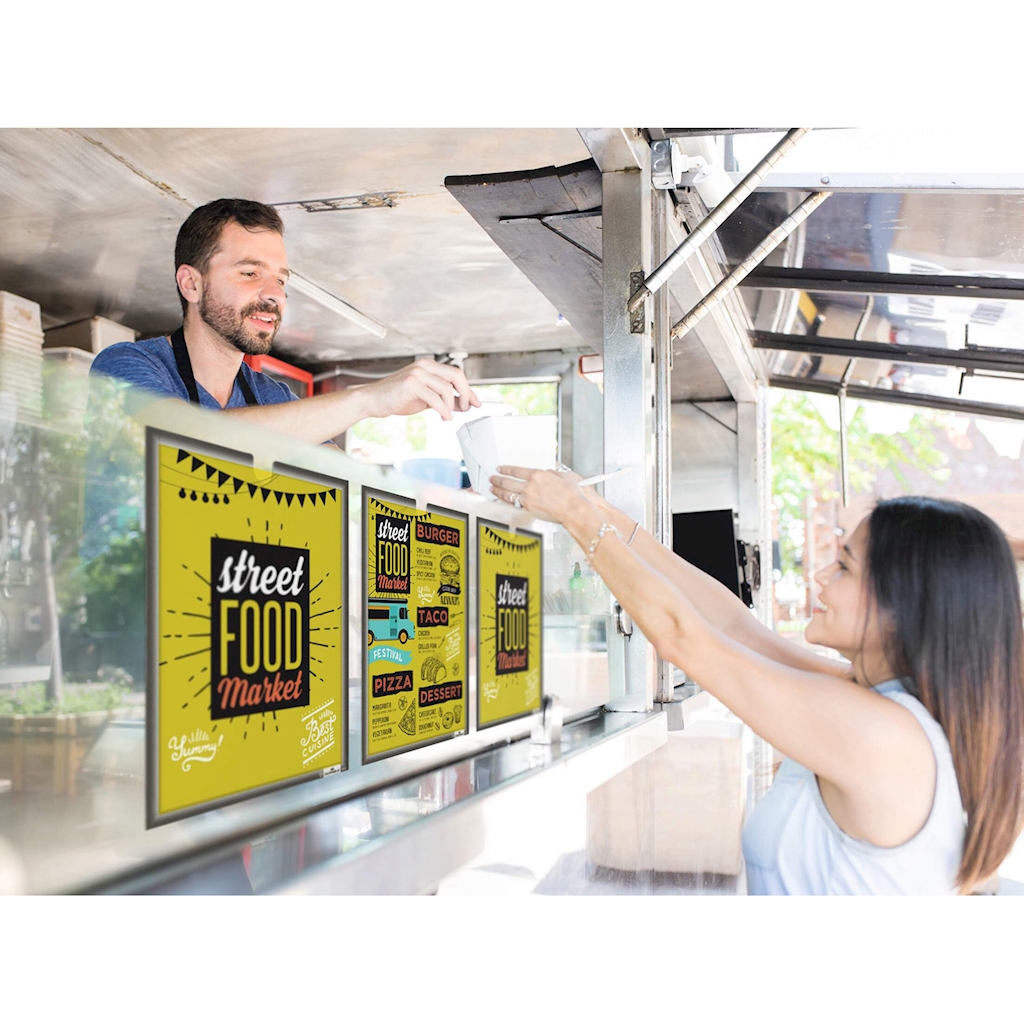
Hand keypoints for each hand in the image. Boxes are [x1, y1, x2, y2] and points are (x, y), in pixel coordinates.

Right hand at [356, 359, 481, 420]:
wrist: (373, 401)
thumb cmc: (397, 398)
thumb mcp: (425, 397)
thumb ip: (442, 398)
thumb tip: (462, 404)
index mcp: (428, 366)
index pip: (456, 374)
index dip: (468, 389)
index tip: (476, 402)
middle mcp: (424, 366)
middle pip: (456, 376)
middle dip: (465, 394)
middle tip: (466, 408)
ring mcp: (417, 373)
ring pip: (446, 388)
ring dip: (452, 405)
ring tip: (448, 416)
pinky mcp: (411, 383)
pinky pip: (435, 398)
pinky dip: (443, 410)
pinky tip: (444, 416)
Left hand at [489, 465, 590, 524]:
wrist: (574, 510)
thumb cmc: (572, 495)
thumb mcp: (564, 476)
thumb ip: (552, 472)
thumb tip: (548, 471)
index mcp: (538, 475)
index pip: (516, 470)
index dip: (506, 469)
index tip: (501, 469)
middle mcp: (530, 486)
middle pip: (508, 482)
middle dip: (498, 479)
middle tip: (493, 478)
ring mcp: (528, 499)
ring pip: (508, 494)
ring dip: (498, 491)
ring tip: (493, 489)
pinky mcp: (529, 509)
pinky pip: (514, 504)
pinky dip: (506, 501)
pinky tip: (503, 500)